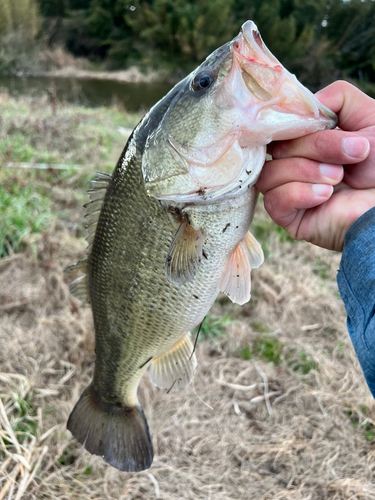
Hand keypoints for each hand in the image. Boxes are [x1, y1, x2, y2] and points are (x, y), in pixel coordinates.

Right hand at [257, 81, 374, 250]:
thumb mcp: (367, 117)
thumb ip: (338, 97)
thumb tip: (304, 107)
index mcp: (307, 142)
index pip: (279, 128)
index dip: (294, 124)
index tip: (322, 125)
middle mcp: (294, 165)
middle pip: (276, 149)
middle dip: (314, 148)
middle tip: (351, 155)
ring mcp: (289, 192)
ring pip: (269, 174)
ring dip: (306, 171)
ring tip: (338, 178)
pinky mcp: (289, 218)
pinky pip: (272, 201)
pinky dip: (298, 194)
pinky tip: (325, 195)